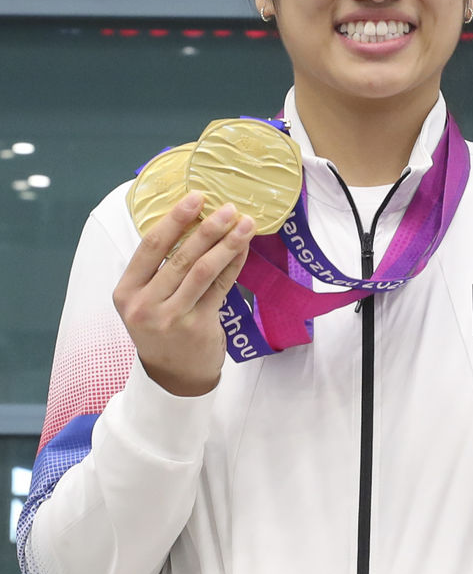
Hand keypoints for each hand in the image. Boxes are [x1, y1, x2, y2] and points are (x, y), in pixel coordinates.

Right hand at [113, 191, 255, 396]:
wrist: (173, 377)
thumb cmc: (161, 327)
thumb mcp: (146, 299)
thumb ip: (160, 267)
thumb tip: (195, 219)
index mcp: (126, 291)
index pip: (150, 246)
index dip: (174, 219)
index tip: (195, 197)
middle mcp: (144, 305)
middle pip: (179, 256)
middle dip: (207, 228)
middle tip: (228, 207)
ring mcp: (171, 318)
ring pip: (202, 271)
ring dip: (226, 243)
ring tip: (245, 223)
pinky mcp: (198, 327)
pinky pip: (220, 288)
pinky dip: (234, 265)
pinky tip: (244, 248)